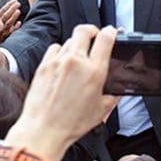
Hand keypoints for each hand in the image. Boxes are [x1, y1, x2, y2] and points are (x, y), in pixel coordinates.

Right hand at [0, 0, 20, 42]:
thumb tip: (3, 8)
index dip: (8, 6)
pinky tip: (19, 23)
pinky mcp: (3, 40)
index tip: (14, 1)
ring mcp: (0, 33)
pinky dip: (14, 28)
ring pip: (7, 24)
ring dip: (13, 17)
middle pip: (5, 16)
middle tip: (18, 3)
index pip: (2, 12)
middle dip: (12, 9)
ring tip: (19, 11)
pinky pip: (10, 33)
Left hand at [5, 25, 117, 160]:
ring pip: (69, 40)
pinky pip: (55, 48)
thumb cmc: (70, 123)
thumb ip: (113, 96)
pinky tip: (62, 62)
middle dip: (92, 31)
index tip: (111, 33)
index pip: (105, 38)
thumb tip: (118, 90)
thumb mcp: (101, 110)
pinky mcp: (44, 65)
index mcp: (94, 71)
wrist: (43, 129)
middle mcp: (76, 62)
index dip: (111, 32)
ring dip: (76, 44)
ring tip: (78, 56)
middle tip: (94, 37)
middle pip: (85, 30)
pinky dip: (60, 51)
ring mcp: (58, 61)